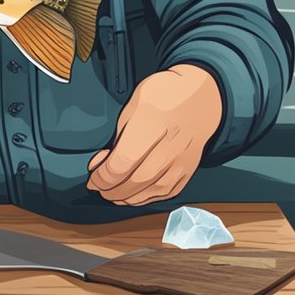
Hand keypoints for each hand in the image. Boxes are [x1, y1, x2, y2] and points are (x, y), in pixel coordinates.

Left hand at [86, 64, 222, 205]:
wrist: (201, 97)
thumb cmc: (165, 96)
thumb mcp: (134, 104)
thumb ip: (119, 134)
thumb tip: (103, 162)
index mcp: (153, 123)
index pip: (123, 161)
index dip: (103, 176)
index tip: (93, 177)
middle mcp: (172, 145)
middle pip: (137, 180)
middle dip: (112, 189)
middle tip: (98, 187)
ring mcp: (183, 160)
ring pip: (152, 190)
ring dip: (127, 197)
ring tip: (111, 193)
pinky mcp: (189, 169)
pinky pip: (167, 193)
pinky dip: (147, 198)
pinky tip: (132, 195)